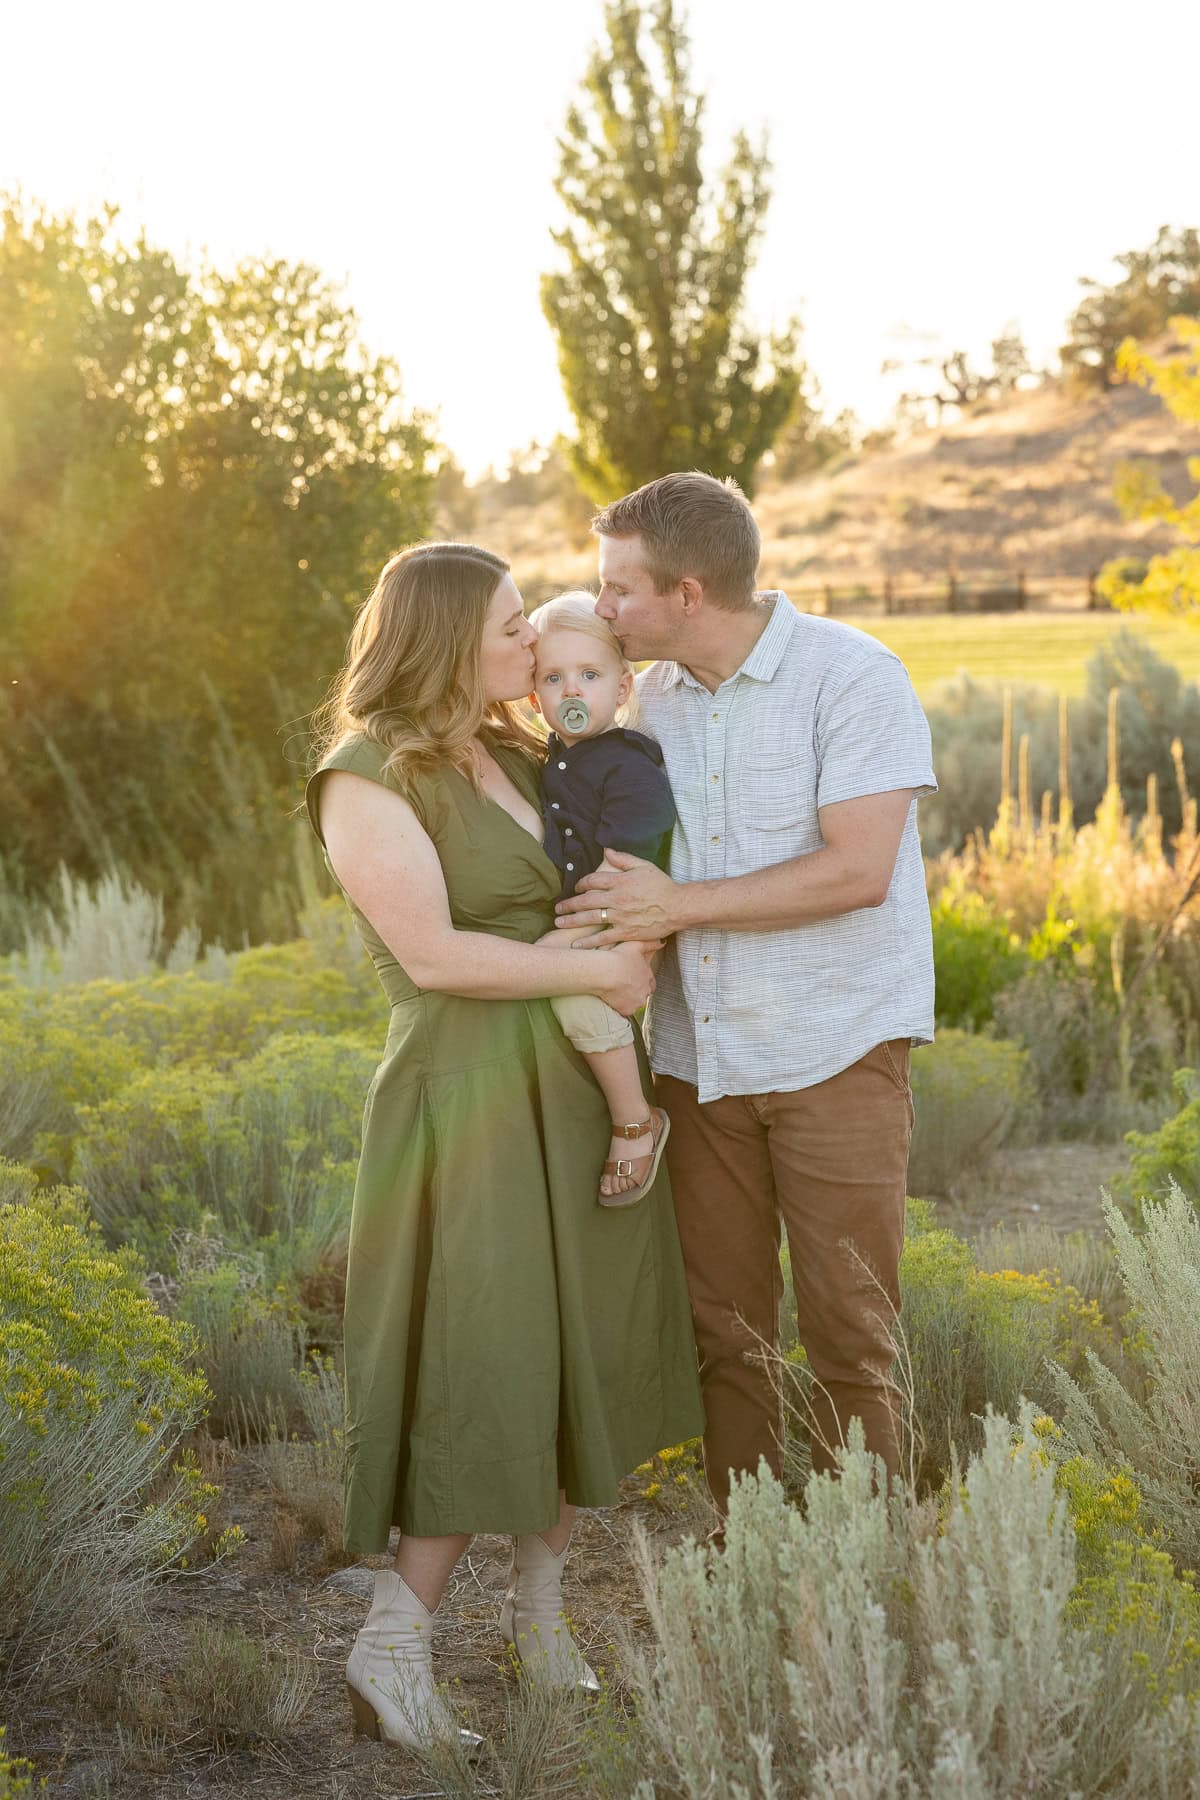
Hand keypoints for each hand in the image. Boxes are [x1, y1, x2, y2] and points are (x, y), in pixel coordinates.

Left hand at [554, 850, 677, 939]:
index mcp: (620, 881)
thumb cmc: (661, 885)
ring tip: (559, 923)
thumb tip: (606, 850)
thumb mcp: (644, 866)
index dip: (580, 884)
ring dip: (571, 921)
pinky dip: (588, 941)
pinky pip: (603, 937)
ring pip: (590, 918)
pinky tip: (576, 944)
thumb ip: (623, 859)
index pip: (592, 881)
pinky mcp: (625, 932)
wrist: (677, 907)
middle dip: (568, 904)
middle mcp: (617, 899)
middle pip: (585, 901)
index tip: (576, 889)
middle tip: (557, 908)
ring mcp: (620, 916)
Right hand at [595, 939, 656, 1016]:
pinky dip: (620, 1007)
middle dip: (636, 992)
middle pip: (643, 994)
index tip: (633, 980)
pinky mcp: (627, 1010)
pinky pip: (625, 1011)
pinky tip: (613, 1000)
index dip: (642, 982)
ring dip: (628, 1000)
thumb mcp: (636, 945)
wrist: (605, 972)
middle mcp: (646, 991)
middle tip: (623, 986)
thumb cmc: (618, 957)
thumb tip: (662, 942)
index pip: (650, 983)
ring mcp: (637, 1002)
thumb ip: (651, 944)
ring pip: (635, 1003)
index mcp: (648, 976)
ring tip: (616, 993)